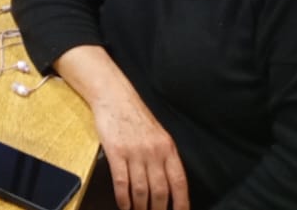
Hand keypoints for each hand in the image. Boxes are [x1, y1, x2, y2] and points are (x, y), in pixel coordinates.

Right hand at [90, 91, 190, 209]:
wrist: (114, 98)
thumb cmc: (135, 116)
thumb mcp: (158, 135)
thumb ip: (165, 157)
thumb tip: (169, 184)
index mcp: (167, 148)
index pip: (179, 182)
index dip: (181, 202)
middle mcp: (153, 151)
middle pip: (160, 190)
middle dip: (158, 209)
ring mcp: (134, 152)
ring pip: (141, 190)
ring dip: (140, 207)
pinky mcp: (116, 152)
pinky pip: (122, 182)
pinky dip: (123, 198)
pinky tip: (124, 205)